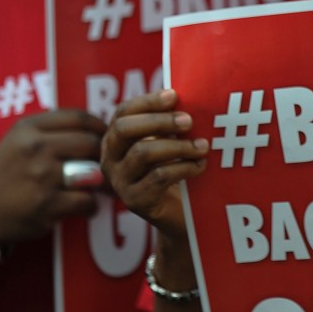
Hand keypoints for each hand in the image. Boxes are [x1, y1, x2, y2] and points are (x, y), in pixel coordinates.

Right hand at [0, 109, 105, 244]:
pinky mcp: (47, 204)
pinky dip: (91, 206)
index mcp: (28, 128)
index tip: (107, 137)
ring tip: (99, 187)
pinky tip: (85, 207)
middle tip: (106, 165)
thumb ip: (52, 131)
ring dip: (101, 182)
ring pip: (93, 173)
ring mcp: (41, 176)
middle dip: (103, 155)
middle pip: (90, 143)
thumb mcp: (19, 141)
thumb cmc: (9, 173)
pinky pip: (87, 201)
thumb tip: (98, 127)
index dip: (100, 127)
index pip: (78, 118)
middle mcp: (34, 148)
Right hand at [100, 89, 208, 240]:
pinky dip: (184, 167)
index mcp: (115, 139)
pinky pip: (158, 177)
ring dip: (178, 146)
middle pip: (125, 129)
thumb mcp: (168, 143)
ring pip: (143, 153)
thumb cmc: (174, 171)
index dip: (147, 101)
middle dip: (159, 121)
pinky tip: (201, 165)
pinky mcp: (135, 201)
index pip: (123, 112)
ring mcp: (119, 181)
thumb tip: (190, 95)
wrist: (178, 216)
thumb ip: (171, 123)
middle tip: (189, 120)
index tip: (174, 95)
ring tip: (203, 146)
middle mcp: (110, 159)